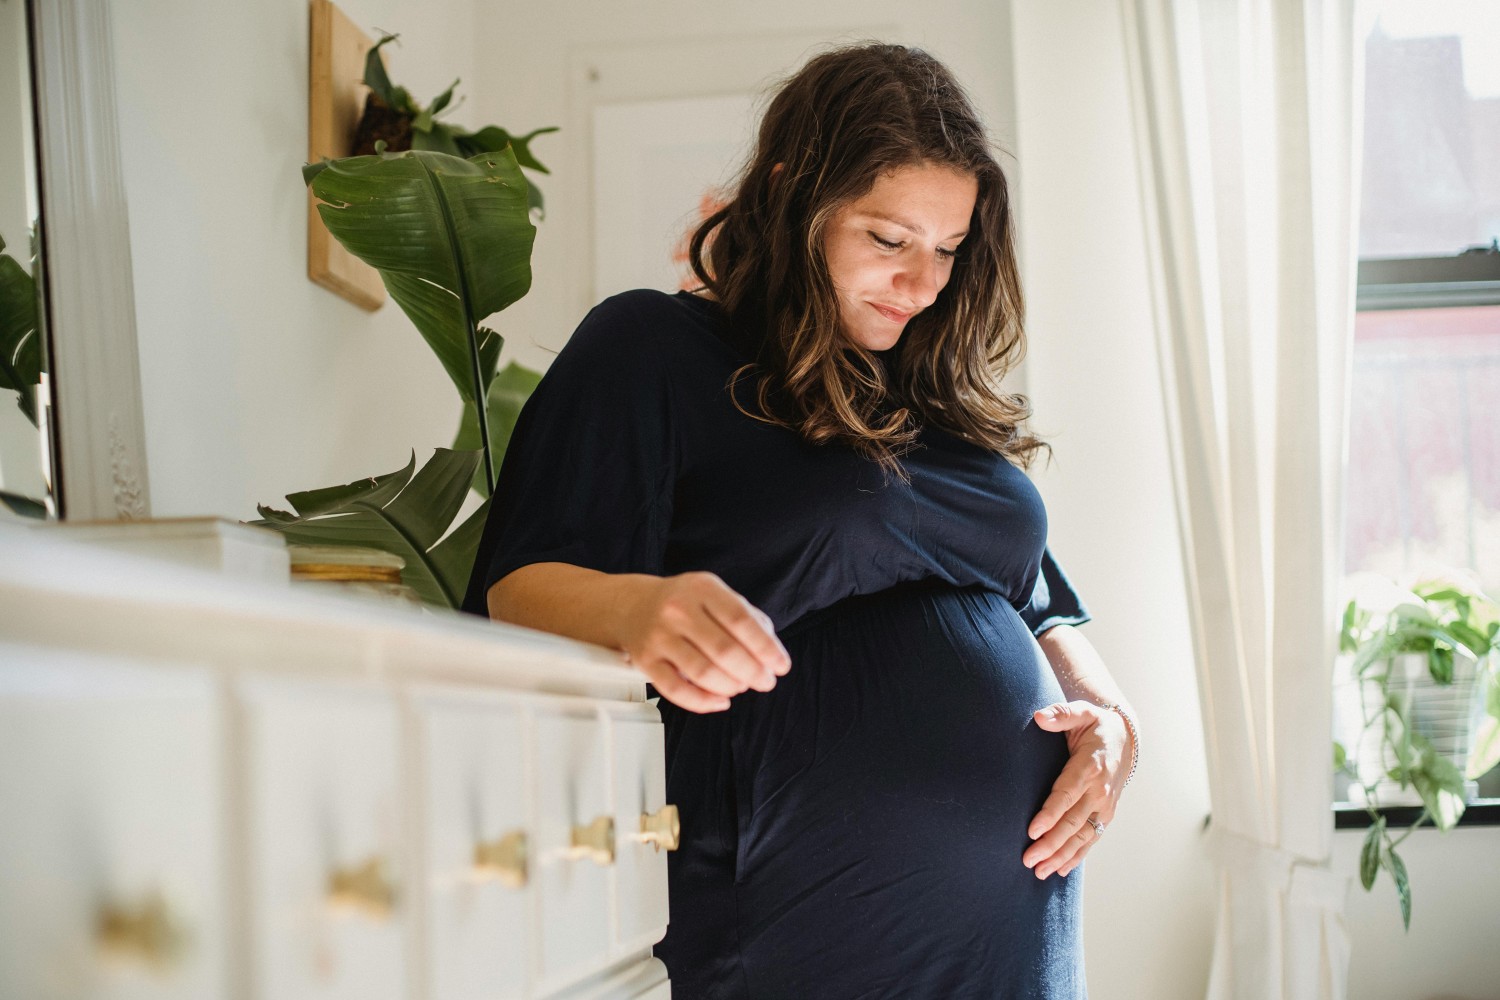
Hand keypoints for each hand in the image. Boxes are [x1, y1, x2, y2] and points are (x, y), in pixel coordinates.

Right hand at [618, 571, 790, 713]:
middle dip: (753, 672)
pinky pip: (676, 691)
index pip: (741, 621)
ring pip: (703, 673)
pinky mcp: (646, 661)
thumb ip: (747, 617)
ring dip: (731, 686)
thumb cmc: (684, 602)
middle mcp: (678, 610)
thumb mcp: (715, 594)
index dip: (766, 647)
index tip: (781, 666)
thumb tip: (771, 652)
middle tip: (765, 681)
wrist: (634, 605)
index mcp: (702, 588)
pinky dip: (703, 702)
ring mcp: (659, 636)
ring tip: (742, 686)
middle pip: (724, 650)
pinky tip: (720, 701)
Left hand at [1022, 700, 1130, 878]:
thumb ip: (1061, 714)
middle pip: (1072, 822)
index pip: (1067, 794)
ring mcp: (1104, 806)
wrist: (1125, 738)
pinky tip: (1060, 870)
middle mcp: (1100, 791)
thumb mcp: (1081, 712)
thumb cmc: (1096, 725)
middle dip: (1050, 844)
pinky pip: (1091, 838)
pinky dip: (1076, 856)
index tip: (1032, 831)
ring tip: (1039, 872)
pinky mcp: (1105, 815)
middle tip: (1028, 859)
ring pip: (1082, 836)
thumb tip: (1039, 716)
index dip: (1050, 814)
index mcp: (1090, 767)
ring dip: (1061, 856)